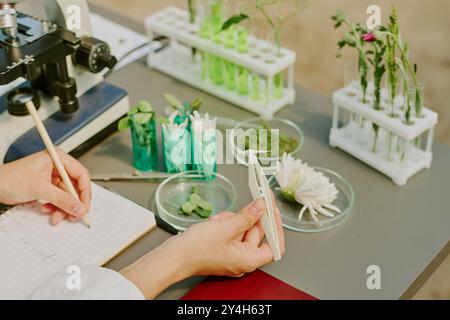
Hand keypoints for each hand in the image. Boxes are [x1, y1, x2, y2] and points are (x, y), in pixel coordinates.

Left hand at [0, 150, 91, 224]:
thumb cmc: (8, 178)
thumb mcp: (39, 189)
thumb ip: (62, 199)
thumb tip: (79, 207)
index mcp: (57, 158)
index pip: (81, 174)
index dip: (84, 192)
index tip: (84, 206)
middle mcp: (57, 167)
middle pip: (75, 187)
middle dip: (73, 203)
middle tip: (74, 215)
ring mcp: (52, 177)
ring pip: (67, 196)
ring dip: (63, 208)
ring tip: (56, 216)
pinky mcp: (48, 187)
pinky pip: (59, 199)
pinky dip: (55, 207)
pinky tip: (48, 211)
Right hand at [121, 198, 284, 298]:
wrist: (173, 257)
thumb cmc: (196, 250)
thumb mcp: (226, 228)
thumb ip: (247, 216)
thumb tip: (261, 206)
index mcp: (248, 260)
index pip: (274, 245)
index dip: (276, 227)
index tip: (273, 210)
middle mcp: (242, 259)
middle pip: (256, 234)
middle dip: (248, 218)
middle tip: (250, 202)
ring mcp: (231, 254)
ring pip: (241, 230)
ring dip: (232, 219)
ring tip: (220, 219)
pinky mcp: (221, 248)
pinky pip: (229, 232)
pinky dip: (224, 223)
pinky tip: (214, 221)